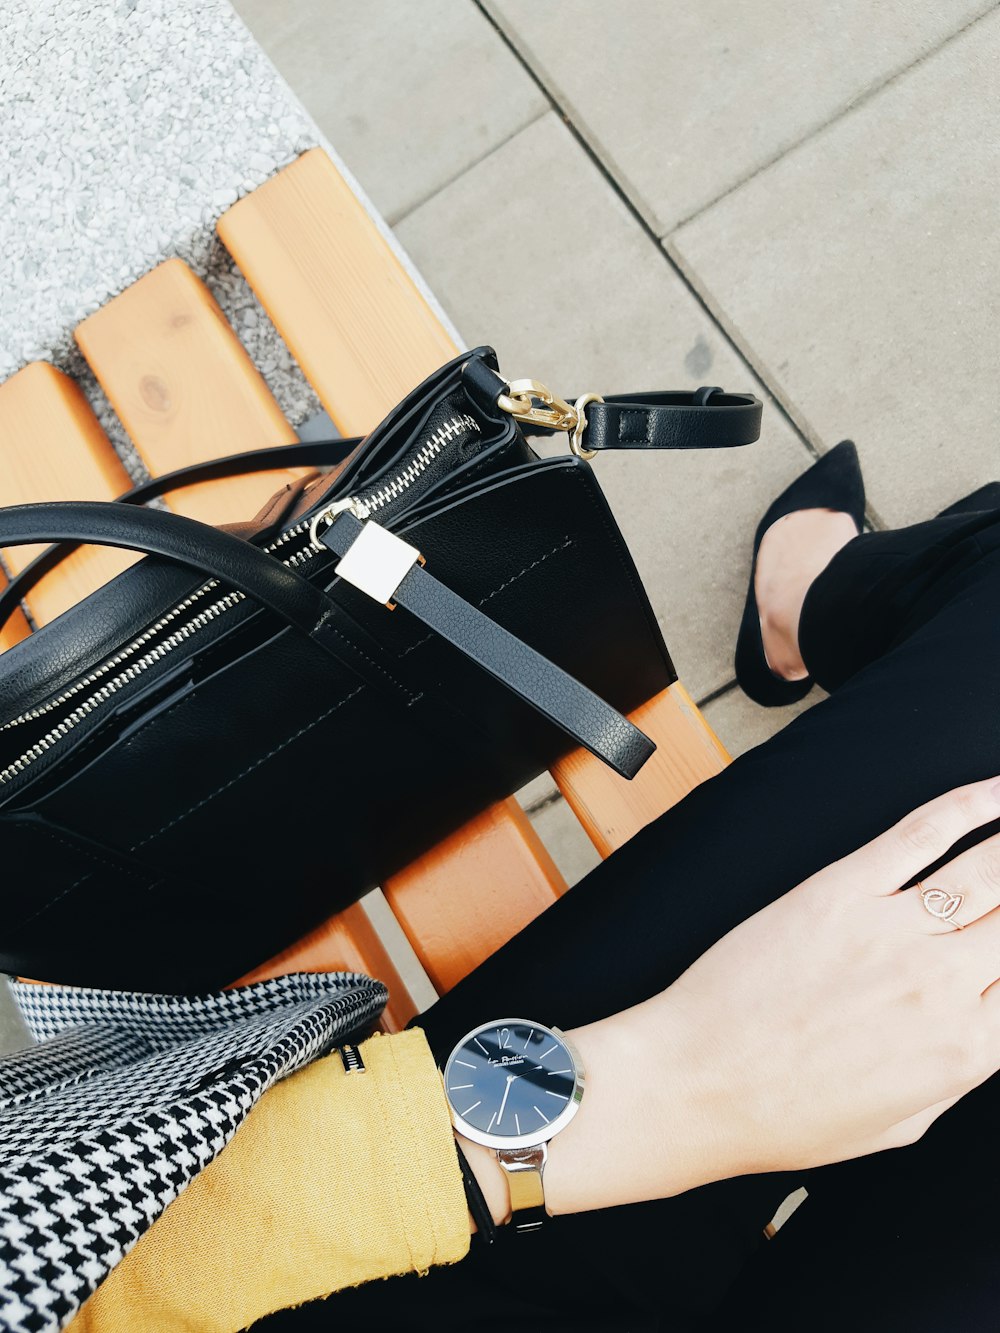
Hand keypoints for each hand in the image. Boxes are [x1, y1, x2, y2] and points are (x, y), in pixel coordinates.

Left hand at [535, 774, 999, 1214]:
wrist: (700, 1082)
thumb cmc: (785, 1111)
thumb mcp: (901, 1122)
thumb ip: (960, 1070)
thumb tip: (987, 1028)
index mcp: (964, 1050)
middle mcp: (942, 985)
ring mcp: (893, 930)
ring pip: (993, 866)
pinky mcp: (842, 889)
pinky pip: (922, 832)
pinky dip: (970, 803)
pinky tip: (996, 789)